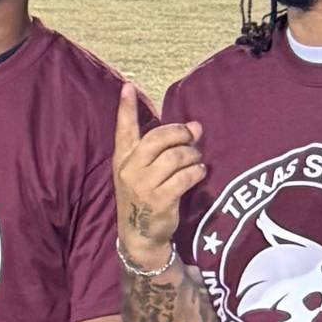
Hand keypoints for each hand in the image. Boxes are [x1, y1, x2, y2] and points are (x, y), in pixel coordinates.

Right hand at [114, 82, 205, 274]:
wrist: (139, 235)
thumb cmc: (144, 197)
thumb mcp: (144, 171)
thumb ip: (165, 148)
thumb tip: (196, 125)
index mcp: (123, 159)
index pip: (124, 129)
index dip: (126, 108)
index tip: (128, 86)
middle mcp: (130, 169)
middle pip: (158, 138)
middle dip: (180, 132)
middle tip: (193, 134)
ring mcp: (143, 185)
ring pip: (175, 157)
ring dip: (192, 155)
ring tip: (196, 159)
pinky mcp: (160, 200)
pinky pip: (185, 176)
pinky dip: (197, 172)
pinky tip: (199, 173)